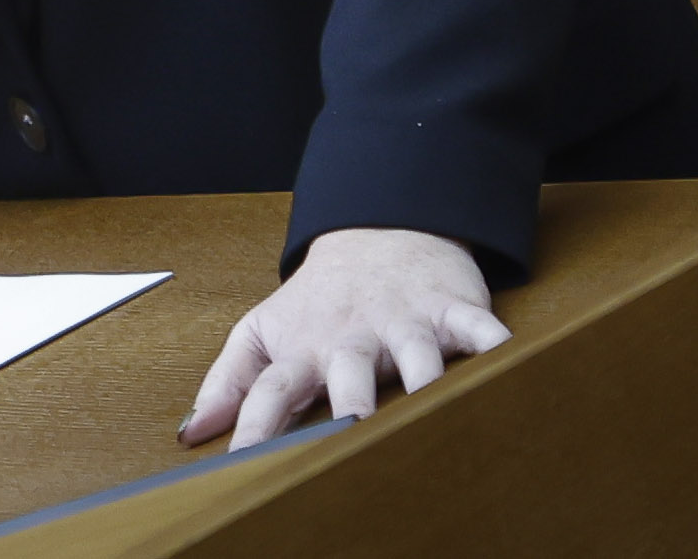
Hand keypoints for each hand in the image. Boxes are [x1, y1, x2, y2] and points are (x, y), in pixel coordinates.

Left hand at [180, 227, 510, 449]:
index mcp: (304, 348)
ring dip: (422, 382)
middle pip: (348, 375)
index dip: (256, 429)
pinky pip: (476, 328)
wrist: (376, 229)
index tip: (245, 468)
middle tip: (349, 436)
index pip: (271, 392)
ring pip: (415, 354)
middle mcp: (352, 337)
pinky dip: (493, 343)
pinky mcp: (450, 308)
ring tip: (427, 414)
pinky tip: (506, 362)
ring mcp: (403, 320)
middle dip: (350, 406)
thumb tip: (192, 433)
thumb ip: (228, 382)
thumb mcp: (263, 329)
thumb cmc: (319, 296)